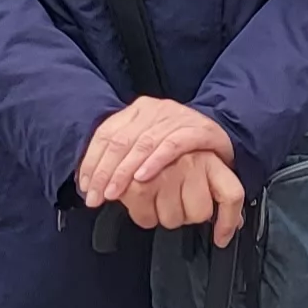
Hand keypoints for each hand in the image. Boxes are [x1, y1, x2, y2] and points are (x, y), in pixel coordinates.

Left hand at [75, 97, 232, 210]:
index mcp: (137, 110)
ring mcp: (177, 117)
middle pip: (120, 140)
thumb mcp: (147, 142)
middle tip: (95, 198)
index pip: (106, 134)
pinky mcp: (198, 129)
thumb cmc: (180, 145)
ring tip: (113, 194)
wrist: (221, 132)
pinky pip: (172, 145)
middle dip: (104, 172)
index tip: (85, 187)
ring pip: (142, 144)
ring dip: (124, 172)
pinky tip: (142, 178)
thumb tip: (89, 181)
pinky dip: (154, 162)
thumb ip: (122, 155)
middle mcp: (155, 109)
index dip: (92, 162)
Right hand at [126, 152, 247, 246]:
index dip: (228, 221)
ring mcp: (165, 175)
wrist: (130, 128)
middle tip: (177, 200)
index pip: (231, 195)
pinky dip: (143, 216)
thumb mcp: (199, 160)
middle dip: (187, 214)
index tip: (221, 238)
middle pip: (199, 214)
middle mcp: (191, 164)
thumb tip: (234, 222)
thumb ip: (218, 189)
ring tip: (158, 196)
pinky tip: (143, 202)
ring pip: (173, 220)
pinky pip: (147, 219)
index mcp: (210, 159)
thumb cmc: (167, 149)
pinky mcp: (139, 185)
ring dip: (164, 215)